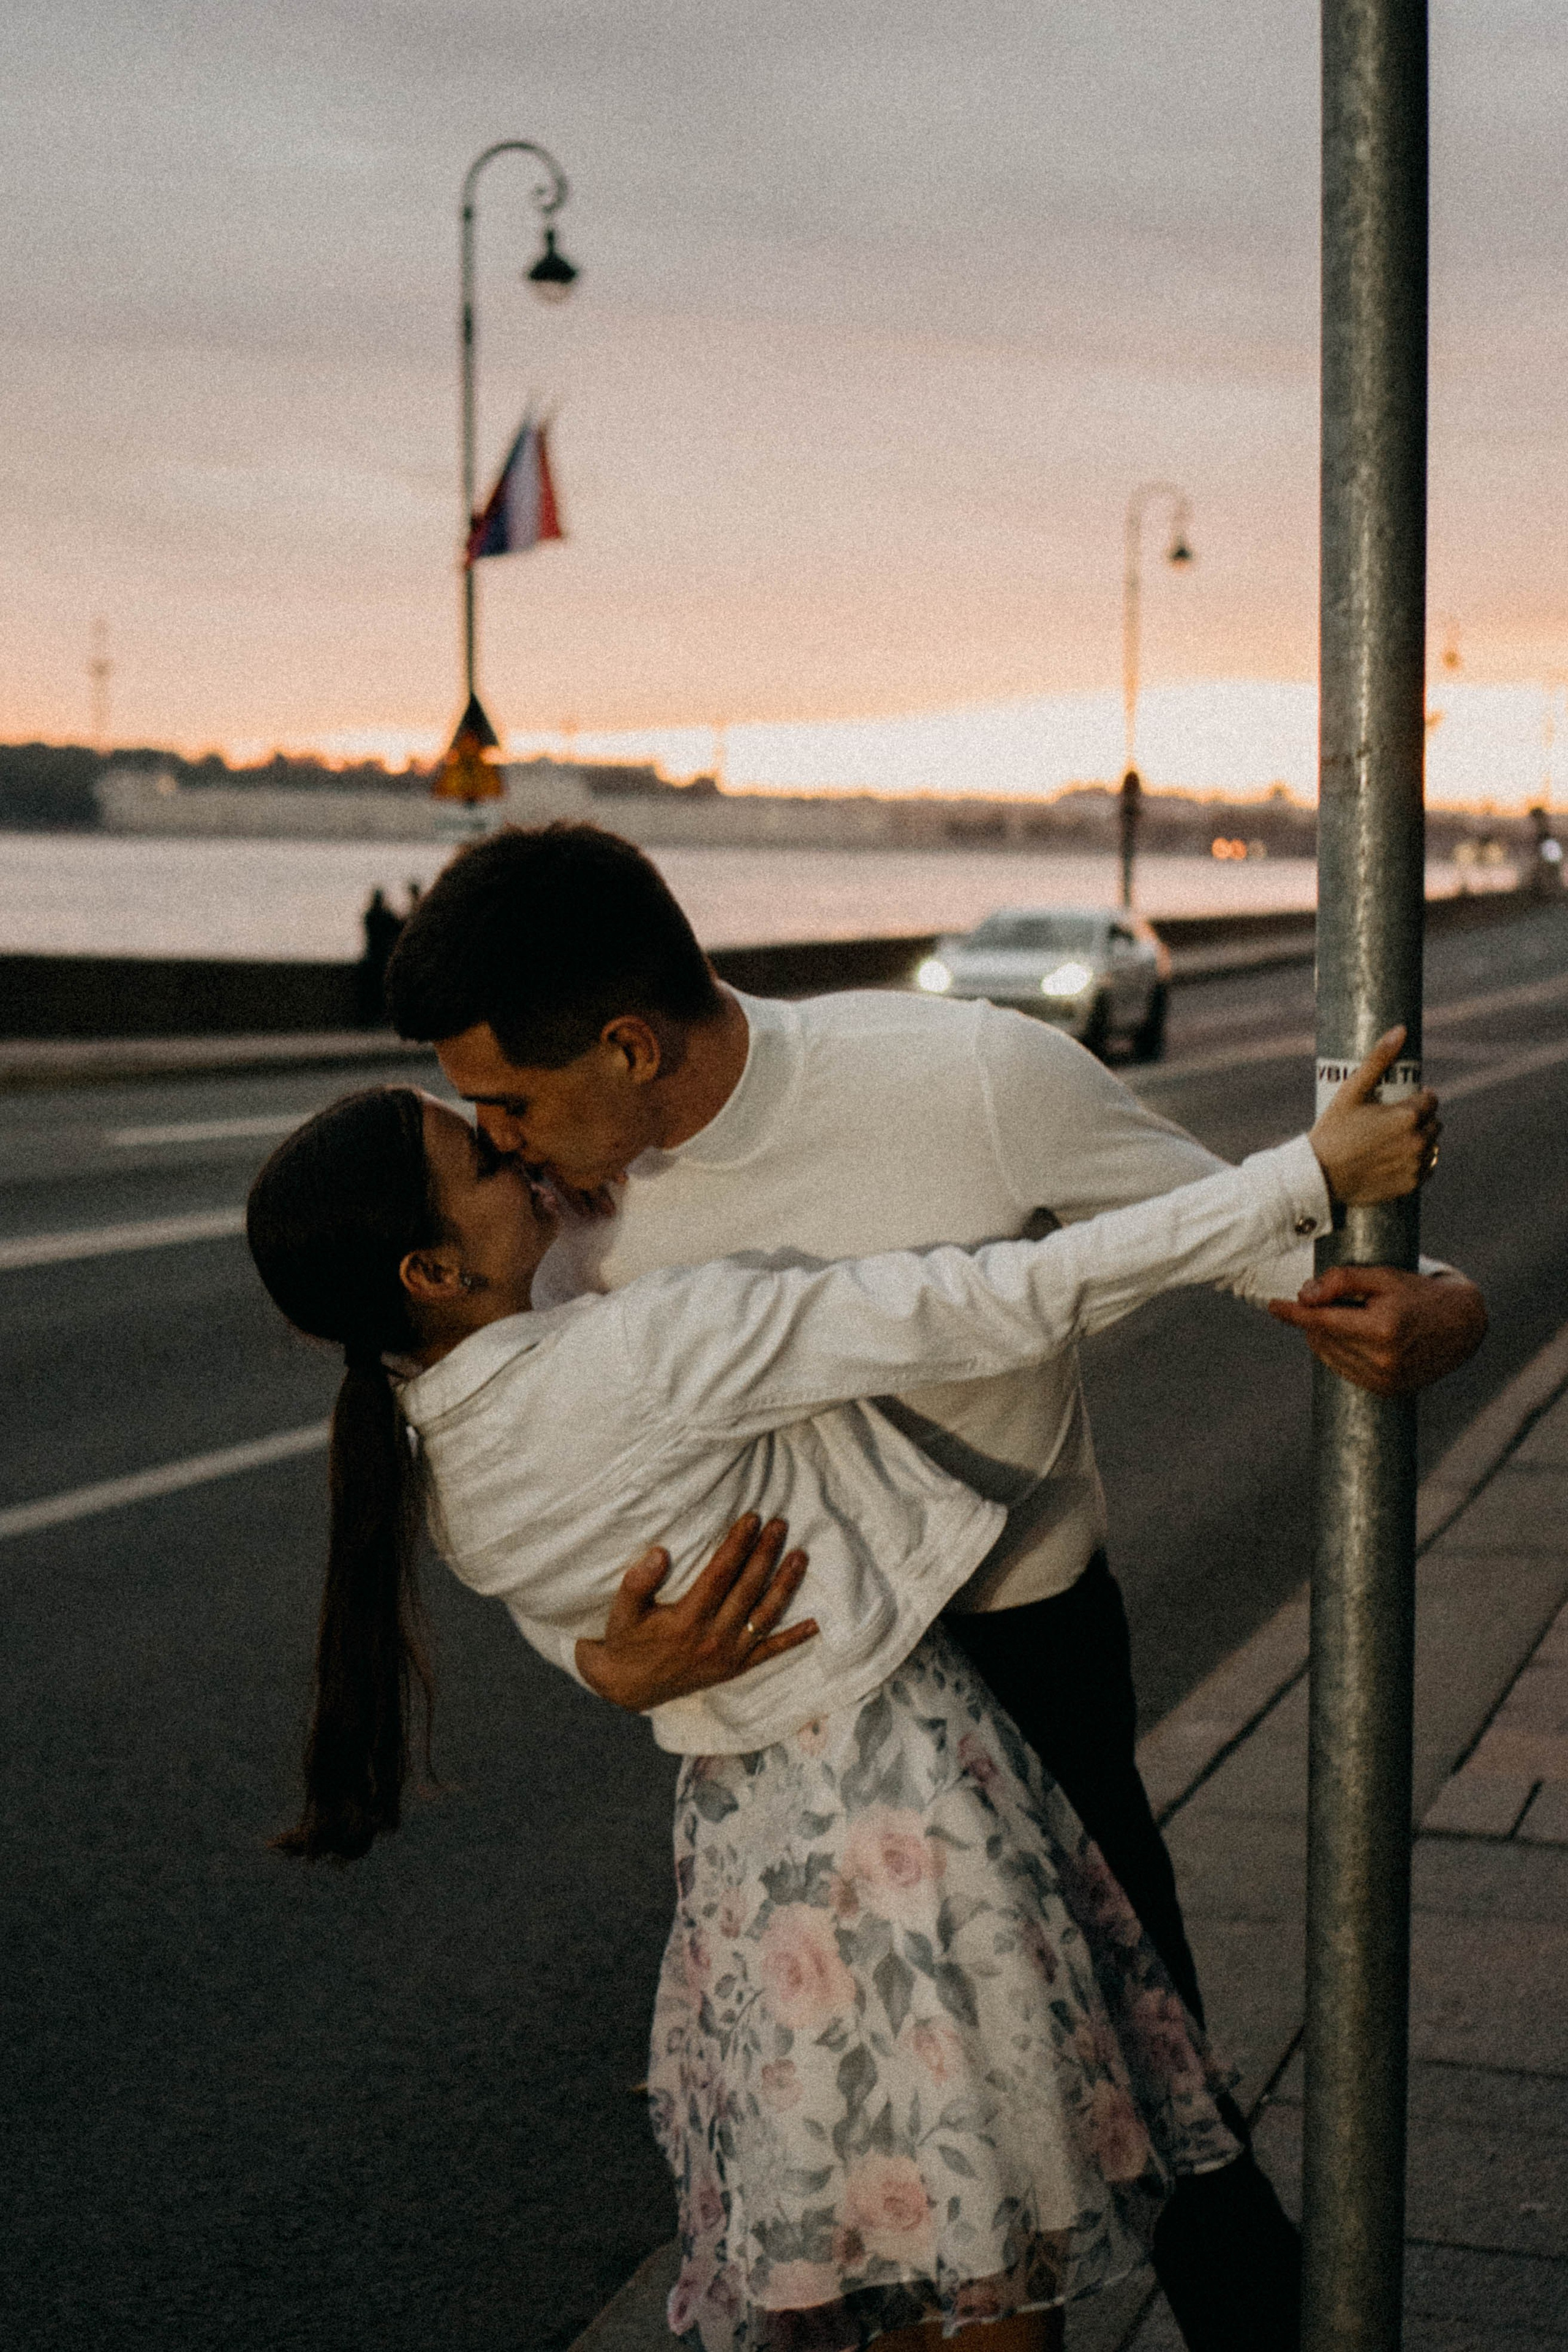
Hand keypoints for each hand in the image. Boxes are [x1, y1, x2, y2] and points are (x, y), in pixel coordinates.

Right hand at [575, 1515, 817, 1712]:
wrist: (629, 1689)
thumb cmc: (626, 1642)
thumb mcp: (621, 1613)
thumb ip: (637, 1583)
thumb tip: (659, 1553)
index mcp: (686, 1621)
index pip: (719, 1574)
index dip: (737, 1545)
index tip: (752, 1519)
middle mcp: (712, 1638)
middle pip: (747, 1589)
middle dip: (765, 1554)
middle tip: (780, 1525)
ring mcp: (728, 1655)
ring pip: (765, 1616)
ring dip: (785, 1585)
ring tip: (800, 1556)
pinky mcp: (735, 1668)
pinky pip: (770, 1651)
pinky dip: (794, 1638)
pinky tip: (815, 1622)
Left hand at [1268, 1266, 1486, 1394]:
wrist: (1462, 1325)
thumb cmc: (1420, 1294)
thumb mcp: (1384, 1276)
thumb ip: (1343, 1281)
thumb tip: (1305, 1295)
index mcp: (1383, 1329)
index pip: (1321, 1321)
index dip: (1293, 1313)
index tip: (1272, 1305)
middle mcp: (1383, 1360)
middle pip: (1323, 1337)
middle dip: (1316, 1317)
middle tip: (1332, 1299)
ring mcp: (1385, 1380)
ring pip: (1330, 1355)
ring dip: (1325, 1336)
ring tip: (1350, 1316)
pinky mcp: (1387, 1390)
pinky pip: (1345, 1370)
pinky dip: (1340, 1352)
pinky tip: (1355, 1337)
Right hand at [1308, 1026, 1440, 1203]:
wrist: (1319, 1176)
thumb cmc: (1333, 1130)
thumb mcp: (1352, 1090)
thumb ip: (1378, 1059)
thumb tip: (1401, 1029)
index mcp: (1408, 1115)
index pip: (1431, 1099)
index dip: (1419, 1097)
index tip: (1404, 1100)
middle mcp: (1418, 1140)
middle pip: (1434, 1123)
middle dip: (1421, 1119)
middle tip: (1395, 1121)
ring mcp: (1415, 1164)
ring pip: (1432, 1146)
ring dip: (1421, 1140)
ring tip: (1396, 1140)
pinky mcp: (1410, 1184)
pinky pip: (1426, 1168)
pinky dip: (1417, 1163)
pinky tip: (1398, 1159)